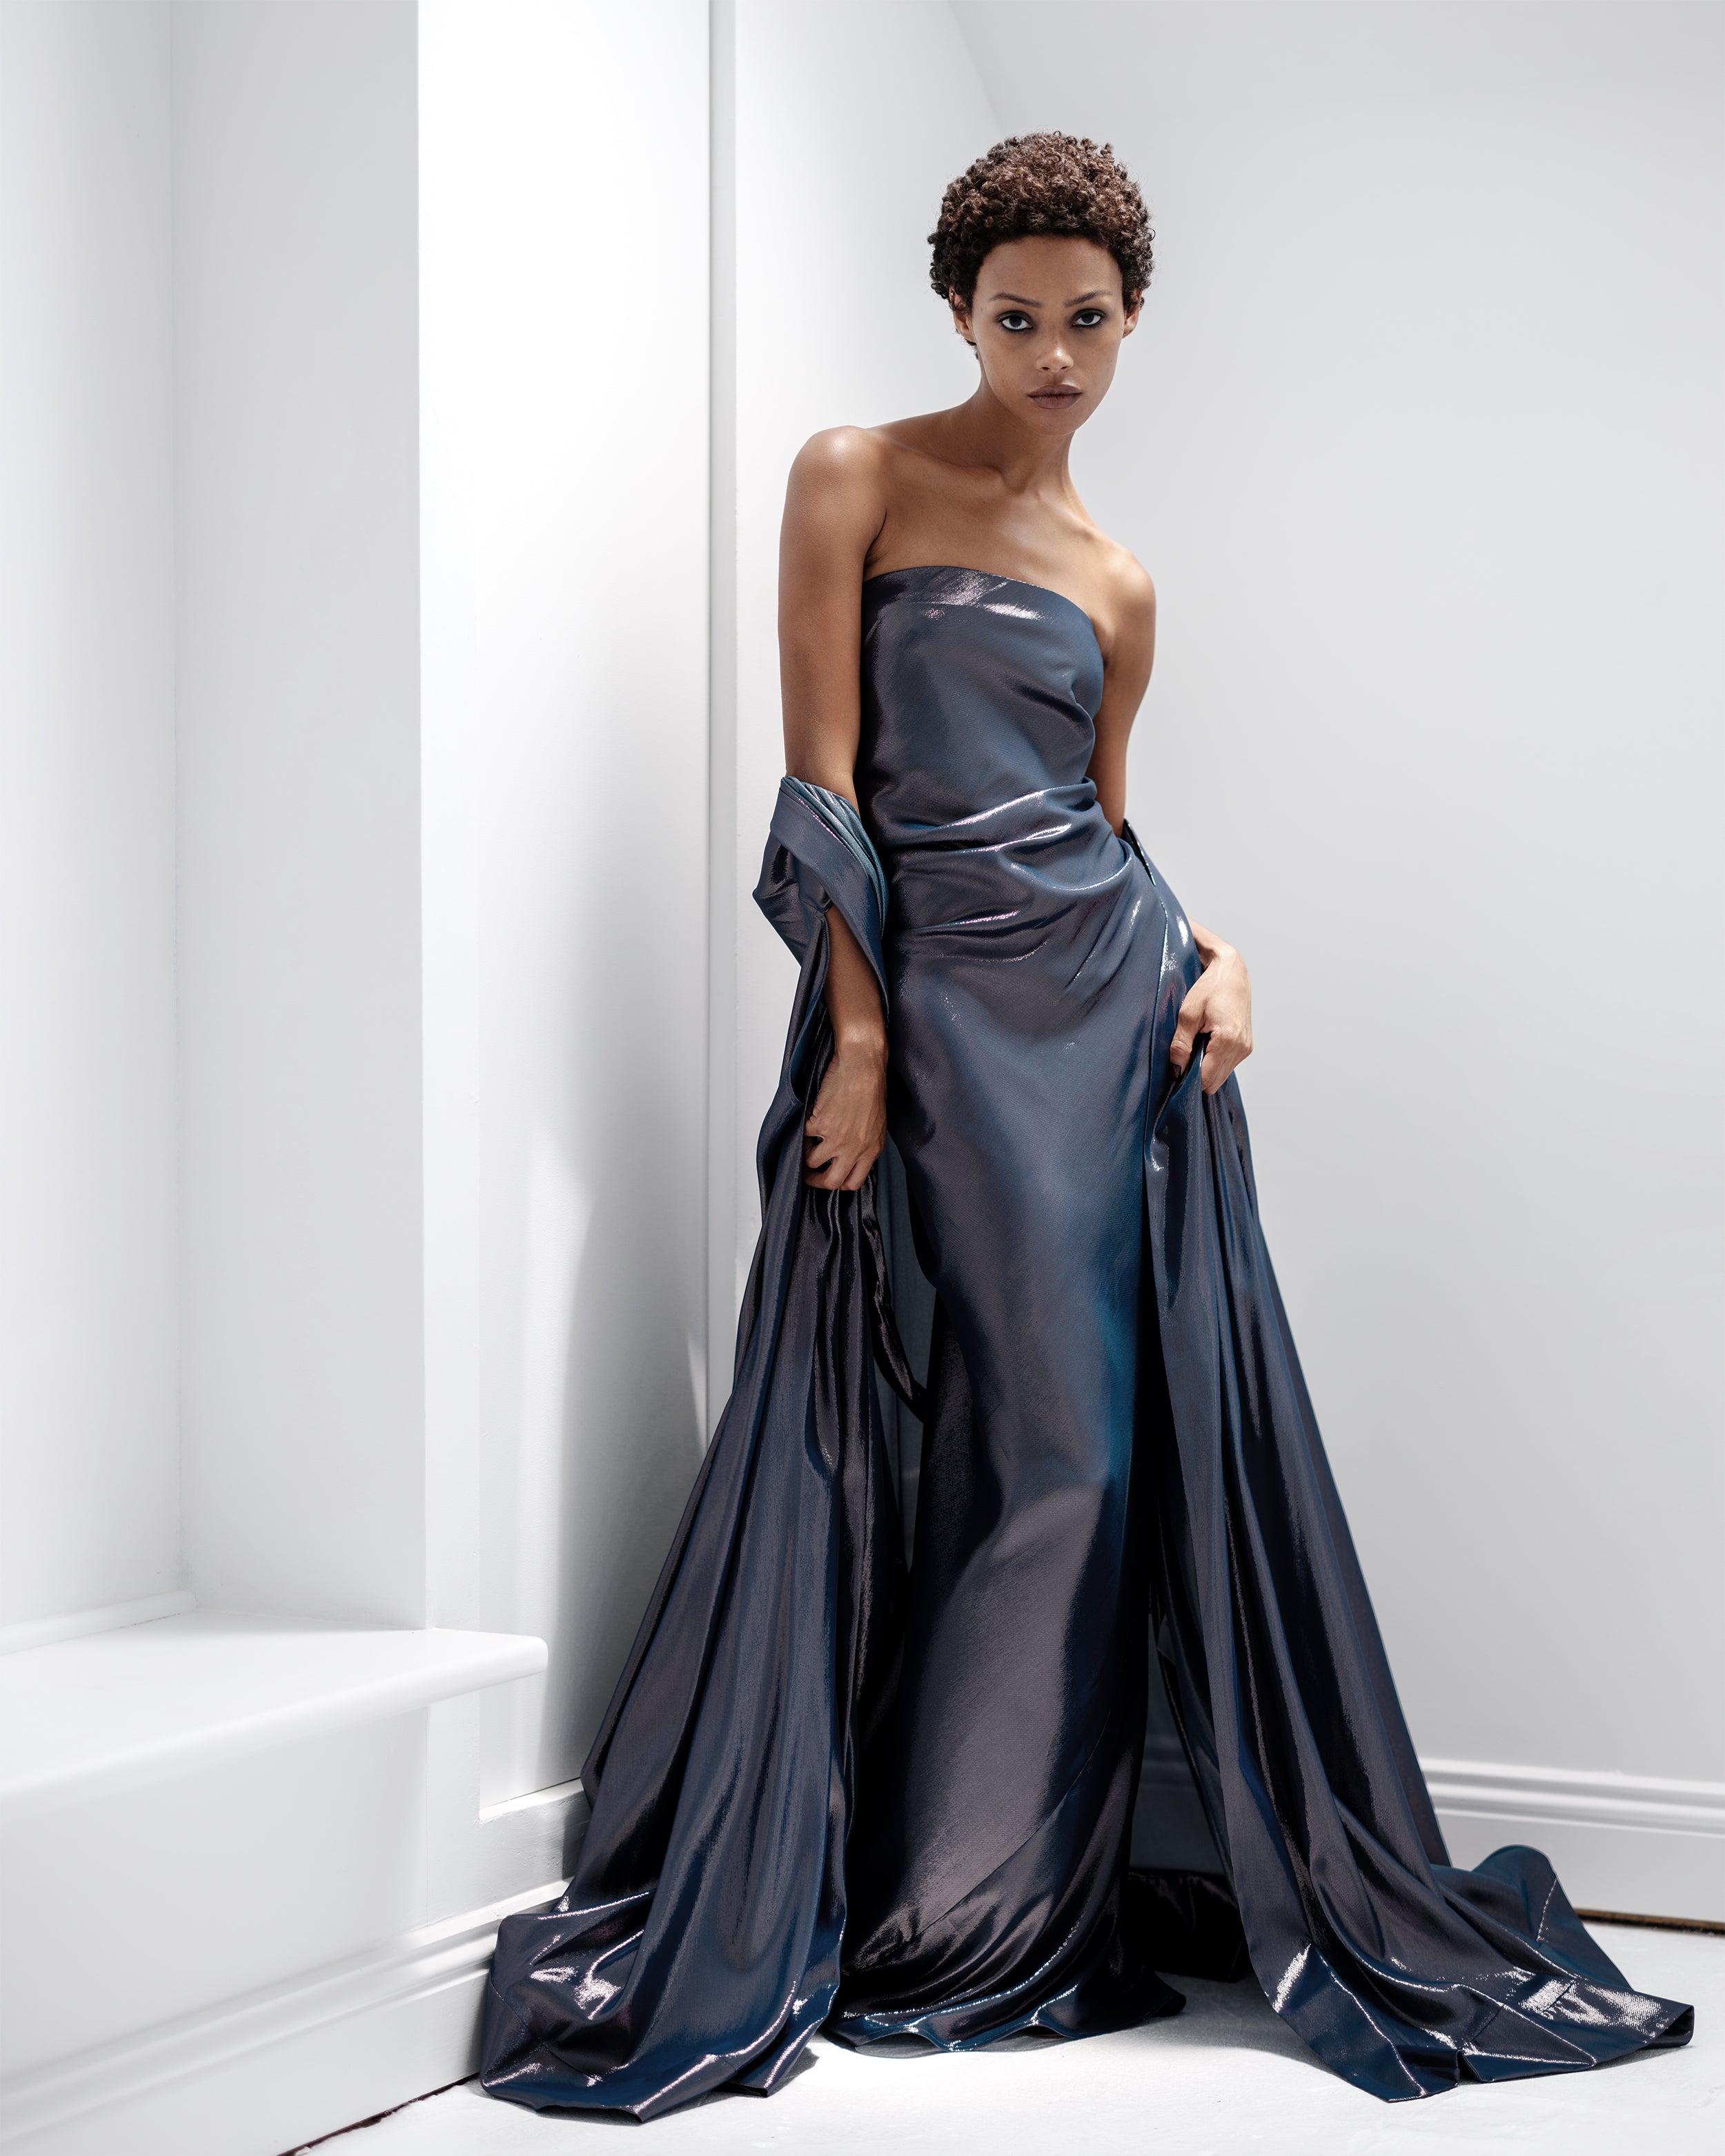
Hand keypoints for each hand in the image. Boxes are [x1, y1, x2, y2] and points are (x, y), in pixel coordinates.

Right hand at [803, 1036, 886, 1189]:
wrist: (862, 1067)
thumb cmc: (872, 1088)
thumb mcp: (877, 1124)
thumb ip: (864, 1144)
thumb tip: (850, 1155)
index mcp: (871, 1150)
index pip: (853, 1182)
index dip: (839, 1182)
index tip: (830, 1175)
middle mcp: (854, 1148)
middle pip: (831, 1181)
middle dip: (816, 1180)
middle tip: (809, 1172)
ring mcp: (836, 1138)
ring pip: (811, 1162)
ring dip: (806, 1153)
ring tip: (808, 1141)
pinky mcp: (820, 1124)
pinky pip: (804, 1136)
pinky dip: (803, 1129)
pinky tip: (809, 1119)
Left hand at [1170, 931, 1252, 1094]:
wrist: (1232, 972)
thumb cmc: (1209, 987)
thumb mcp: (1188, 1013)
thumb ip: (1180, 1044)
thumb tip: (1175, 1070)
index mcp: (1228, 1041)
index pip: (1206, 1079)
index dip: (1188, 1079)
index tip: (1175, 1070)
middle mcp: (1241, 1048)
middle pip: (1214, 1082)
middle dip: (1197, 1075)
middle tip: (1184, 1056)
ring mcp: (1246, 1048)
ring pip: (1221, 1076)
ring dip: (1206, 1067)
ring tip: (1197, 1044)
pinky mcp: (1246, 1046)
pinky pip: (1227, 1065)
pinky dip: (1215, 1061)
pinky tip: (1207, 1042)